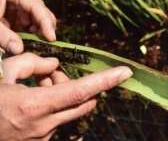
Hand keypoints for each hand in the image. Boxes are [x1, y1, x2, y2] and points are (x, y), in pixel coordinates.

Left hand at [0, 0, 55, 53]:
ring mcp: (15, 7)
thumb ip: (2, 35)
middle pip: (40, 12)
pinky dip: (27, 36)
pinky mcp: (11, 16)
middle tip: (43, 44)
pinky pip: (25, 26)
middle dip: (43, 28)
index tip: (50, 38)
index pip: (36, 6)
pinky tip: (26, 44)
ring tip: (34, 46)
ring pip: (34, 21)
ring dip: (36, 34)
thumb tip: (18, 50)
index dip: (46, 22)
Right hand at [0, 53, 132, 139]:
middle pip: (83, 100)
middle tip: (53, 73)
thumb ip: (31, 63)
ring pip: (70, 109)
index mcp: (34, 106)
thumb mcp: (2, 74)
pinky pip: (58, 119)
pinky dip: (54, 105)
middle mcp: (44, 125)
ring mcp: (43, 136)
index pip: (81, 90)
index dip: (106, 80)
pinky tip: (35, 99)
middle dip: (78, 84)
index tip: (125, 72)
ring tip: (38, 83)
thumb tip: (54, 64)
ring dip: (63, 93)